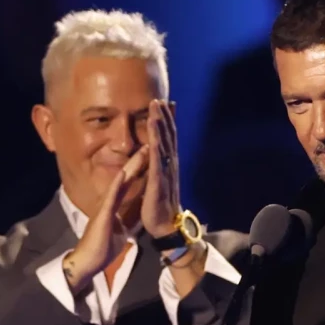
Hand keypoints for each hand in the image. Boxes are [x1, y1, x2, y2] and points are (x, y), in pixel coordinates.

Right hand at [62, 146, 148, 294]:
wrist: (90, 261)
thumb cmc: (103, 247)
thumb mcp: (120, 230)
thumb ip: (125, 220)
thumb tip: (132, 216)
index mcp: (115, 205)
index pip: (129, 183)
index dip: (140, 170)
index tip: (150, 156)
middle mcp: (110, 201)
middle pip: (125, 178)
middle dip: (137, 162)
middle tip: (149, 144)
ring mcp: (105, 206)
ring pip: (119, 182)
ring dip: (130, 167)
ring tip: (141, 151)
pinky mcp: (103, 214)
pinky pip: (111, 197)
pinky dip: (117, 184)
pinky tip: (124, 172)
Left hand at [141, 100, 180, 238]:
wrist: (166, 226)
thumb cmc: (160, 206)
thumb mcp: (158, 183)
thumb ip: (156, 168)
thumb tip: (153, 157)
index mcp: (169, 165)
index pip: (169, 138)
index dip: (167, 122)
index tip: (164, 105)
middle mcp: (170, 164)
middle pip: (169, 135)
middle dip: (164, 116)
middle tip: (160, 98)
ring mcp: (166, 169)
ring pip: (164, 140)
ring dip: (161, 121)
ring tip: (157, 104)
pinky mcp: (159, 176)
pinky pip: (156, 153)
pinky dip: (156, 137)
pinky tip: (153, 126)